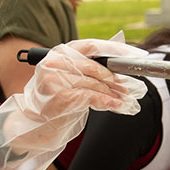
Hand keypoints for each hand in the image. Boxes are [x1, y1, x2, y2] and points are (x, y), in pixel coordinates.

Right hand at [27, 39, 147, 116]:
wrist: (35, 123)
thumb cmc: (56, 99)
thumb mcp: (69, 78)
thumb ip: (88, 69)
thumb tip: (119, 70)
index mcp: (60, 52)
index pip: (92, 45)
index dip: (116, 49)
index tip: (135, 54)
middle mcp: (55, 62)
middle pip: (95, 67)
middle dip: (115, 78)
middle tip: (129, 86)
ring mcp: (55, 78)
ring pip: (94, 84)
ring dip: (114, 93)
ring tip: (124, 99)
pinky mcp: (59, 96)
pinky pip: (91, 97)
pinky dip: (107, 102)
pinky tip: (116, 105)